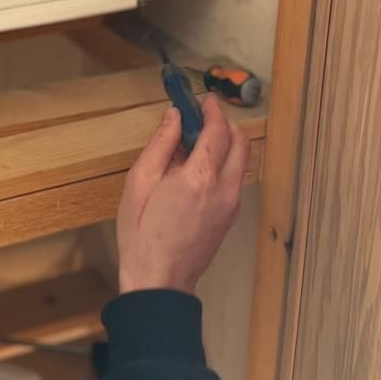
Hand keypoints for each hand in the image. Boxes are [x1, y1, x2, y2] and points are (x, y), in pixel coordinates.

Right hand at [116, 94, 249, 293]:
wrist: (159, 281)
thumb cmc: (141, 234)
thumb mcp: (139, 183)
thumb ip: (160, 145)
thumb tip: (174, 116)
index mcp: (199, 177)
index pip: (217, 130)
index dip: (211, 109)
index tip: (202, 99)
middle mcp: (224, 188)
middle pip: (240, 141)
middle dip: (224, 123)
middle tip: (199, 116)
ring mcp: (231, 204)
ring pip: (241, 160)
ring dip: (226, 143)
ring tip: (195, 143)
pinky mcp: (230, 216)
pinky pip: (235, 178)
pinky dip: (224, 163)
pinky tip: (197, 169)